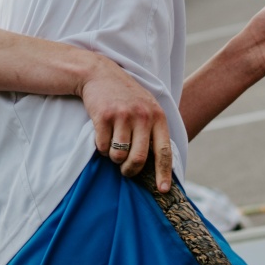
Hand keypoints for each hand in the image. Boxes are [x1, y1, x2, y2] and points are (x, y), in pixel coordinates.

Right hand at [78, 53, 172, 189]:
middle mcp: (143, 116)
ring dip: (114, 158)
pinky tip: (103, 134)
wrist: (100, 74)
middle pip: (139, 159)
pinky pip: (103, 147)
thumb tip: (158, 164)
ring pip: (119, 156)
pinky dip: (101, 147)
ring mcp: (123, 116)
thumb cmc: (125, 96)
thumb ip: (153, 131)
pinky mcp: (104, 116)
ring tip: (114, 145)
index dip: (163, 173)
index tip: (162, 190)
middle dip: (131, 170)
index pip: (164, 151)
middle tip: (126, 170)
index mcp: (158, 117)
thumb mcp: (147, 108)